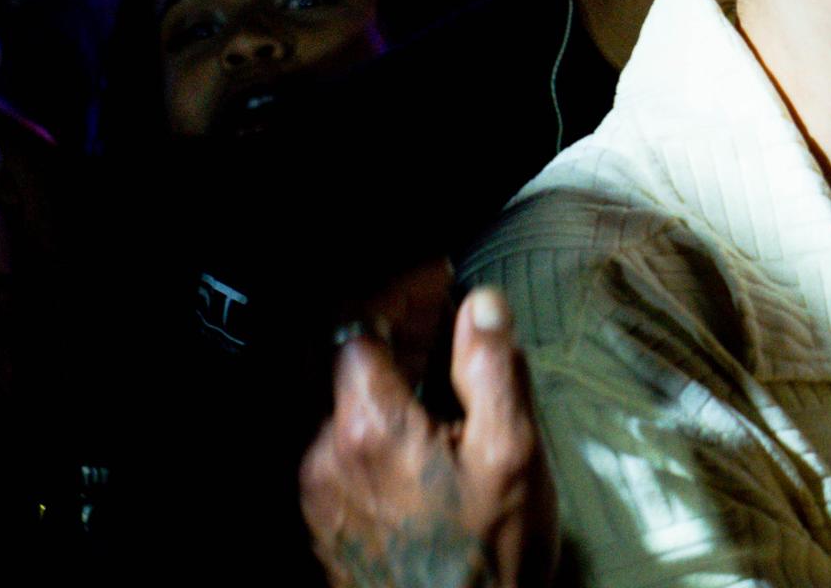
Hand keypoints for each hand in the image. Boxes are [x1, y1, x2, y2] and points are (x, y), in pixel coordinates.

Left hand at [301, 287, 553, 587]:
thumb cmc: (489, 554)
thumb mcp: (511, 452)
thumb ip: (492, 368)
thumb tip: (481, 303)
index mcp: (369, 426)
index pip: (361, 323)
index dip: (401, 291)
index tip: (439, 277)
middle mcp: (327, 451)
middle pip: (345, 359)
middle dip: (396, 324)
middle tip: (445, 309)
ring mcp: (319, 487)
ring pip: (343, 397)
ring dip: (388, 367)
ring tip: (439, 360)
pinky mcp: (325, 514)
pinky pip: (343, 437)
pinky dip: (378, 410)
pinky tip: (421, 418)